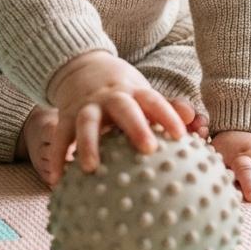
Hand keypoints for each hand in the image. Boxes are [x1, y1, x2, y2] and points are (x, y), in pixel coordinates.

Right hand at [46, 51, 186, 185]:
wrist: (82, 67)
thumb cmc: (122, 91)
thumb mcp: (142, 92)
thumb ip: (165, 107)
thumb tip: (193, 118)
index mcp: (133, 92)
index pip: (153, 101)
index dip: (167, 115)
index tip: (180, 135)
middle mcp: (110, 97)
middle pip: (124, 108)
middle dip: (135, 127)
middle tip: (148, 149)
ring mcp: (86, 106)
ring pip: (86, 122)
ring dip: (88, 144)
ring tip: (91, 168)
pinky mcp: (65, 116)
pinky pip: (60, 137)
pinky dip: (58, 158)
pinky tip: (57, 182)